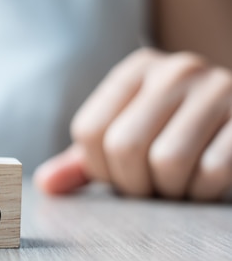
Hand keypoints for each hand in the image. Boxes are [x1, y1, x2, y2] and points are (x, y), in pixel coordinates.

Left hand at [35, 48, 231, 201]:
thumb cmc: (173, 135)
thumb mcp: (126, 137)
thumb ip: (85, 160)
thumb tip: (45, 184)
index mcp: (136, 70)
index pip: (89, 132)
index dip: (100, 168)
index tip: (121, 173)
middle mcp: (175, 70)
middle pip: (124, 147)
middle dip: (134, 184)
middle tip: (152, 186)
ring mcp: (218, 89)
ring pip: (168, 161)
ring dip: (170, 190)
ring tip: (179, 182)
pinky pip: (212, 171)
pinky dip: (203, 190)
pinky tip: (206, 181)